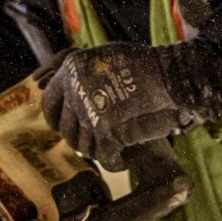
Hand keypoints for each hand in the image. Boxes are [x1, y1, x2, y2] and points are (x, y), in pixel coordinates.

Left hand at [41, 43, 184, 169]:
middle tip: (96, 141)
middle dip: (79, 139)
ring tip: (116, 149)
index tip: (64, 127)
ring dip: (100, 151)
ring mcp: (91, 113)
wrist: (172, 77)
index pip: (49, 101)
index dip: (56, 118)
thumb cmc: (146, 66)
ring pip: (85, 147)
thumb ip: (82, 74)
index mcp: (72, 69)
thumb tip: (57, 90)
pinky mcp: (108, 132)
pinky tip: (124, 160)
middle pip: (66, 129)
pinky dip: (115, 162)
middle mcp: (76, 90)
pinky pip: (105, 158)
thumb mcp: (106, 57)